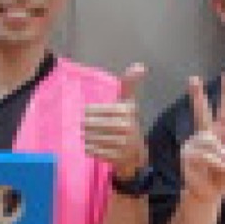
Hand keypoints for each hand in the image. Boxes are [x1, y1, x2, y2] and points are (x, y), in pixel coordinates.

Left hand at [82, 63, 147, 178]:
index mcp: (127, 110)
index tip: (89, 113)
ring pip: (91, 138)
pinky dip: (90, 148)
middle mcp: (126, 126)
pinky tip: (91, 146)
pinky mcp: (116, 157)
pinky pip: (94, 151)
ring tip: (87, 135)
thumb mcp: (129, 103)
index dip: (89, 112)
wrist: (137, 153)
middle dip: (86, 126)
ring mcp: (122, 143)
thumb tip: (139, 65)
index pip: (95, 110)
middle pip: (91, 124)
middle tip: (85, 126)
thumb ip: (129, 84)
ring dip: (86, 137)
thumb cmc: (128, 122)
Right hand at [181, 73, 224, 204]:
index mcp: (220, 134)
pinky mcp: (187, 155)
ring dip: (222, 159)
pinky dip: (215, 164)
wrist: (208, 195)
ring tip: (220, 169)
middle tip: (192, 78)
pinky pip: (207, 155)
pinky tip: (213, 171)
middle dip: (197, 96)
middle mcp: (205, 136)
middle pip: (202, 113)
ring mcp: (194, 145)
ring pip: (213, 143)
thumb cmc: (223, 177)